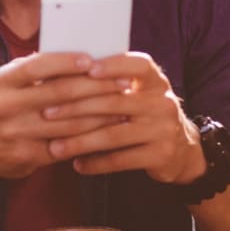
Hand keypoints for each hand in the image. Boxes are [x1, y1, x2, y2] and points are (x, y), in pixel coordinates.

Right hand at [0, 53, 130, 182]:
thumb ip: (33, 70)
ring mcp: (16, 133)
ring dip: (101, 114)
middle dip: (97, 87)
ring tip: (124, 105)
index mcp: (3, 81)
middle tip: (123, 82)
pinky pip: (65, 146)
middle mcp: (7, 106)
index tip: (93, 59)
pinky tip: (107, 131)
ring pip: (68, 122)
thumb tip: (77, 55)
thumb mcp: (5, 83)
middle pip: (60, 94)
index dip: (67, 62)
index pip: (38, 66)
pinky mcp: (27, 157)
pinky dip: (89, 138)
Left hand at [43, 53, 206, 183]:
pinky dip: (96, 163)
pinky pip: (121, 160)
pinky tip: (77, 164)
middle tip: (47, 113)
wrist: (182, 150)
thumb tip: (65, 70)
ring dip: (80, 141)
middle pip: (114, 102)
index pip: (137, 65)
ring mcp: (163, 130)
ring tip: (55, 147)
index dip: (113, 65)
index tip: (87, 69)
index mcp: (155, 81)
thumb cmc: (145, 114)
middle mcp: (162, 102)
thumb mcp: (140, 93)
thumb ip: (113, 83)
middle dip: (76, 108)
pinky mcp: (161, 155)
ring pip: (113, 134)